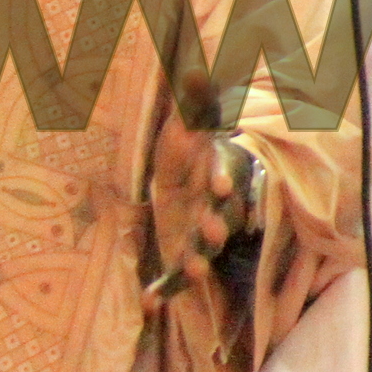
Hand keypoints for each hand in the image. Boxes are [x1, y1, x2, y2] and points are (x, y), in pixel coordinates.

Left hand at [141, 69, 252, 317]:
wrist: (187, 184)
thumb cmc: (188, 153)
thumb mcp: (186, 125)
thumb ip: (192, 103)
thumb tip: (193, 69)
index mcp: (213, 172)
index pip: (223, 173)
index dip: (222, 179)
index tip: (219, 186)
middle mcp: (213, 206)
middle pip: (221, 216)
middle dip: (217, 224)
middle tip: (214, 232)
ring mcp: (198, 233)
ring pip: (204, 248)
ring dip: (199, 260)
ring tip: (194, 270)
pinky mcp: (183, 252)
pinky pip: (175, 274)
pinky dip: (164, 290)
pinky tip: (148, 303)